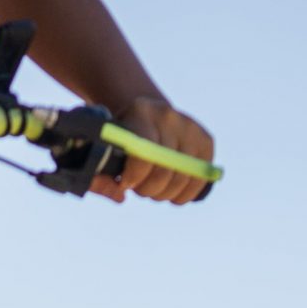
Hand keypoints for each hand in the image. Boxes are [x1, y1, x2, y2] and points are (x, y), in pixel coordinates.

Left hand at [97, 95, 213, 205]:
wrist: (148, 118)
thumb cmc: (121, 141)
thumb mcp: (105, 151)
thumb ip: (100, 176)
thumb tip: (120, 196)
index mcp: (140, 112)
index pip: (143, 152)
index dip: (135, 177)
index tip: (126, 184)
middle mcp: (169, 116)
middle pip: (164, 170)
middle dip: (148, 189)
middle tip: (139, 188)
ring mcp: (191, 127)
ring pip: (182, 178)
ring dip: (165, 193)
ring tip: (154, 189)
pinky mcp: (206, 140)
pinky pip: (199, 178)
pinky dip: (184, 193)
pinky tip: (172, 192)